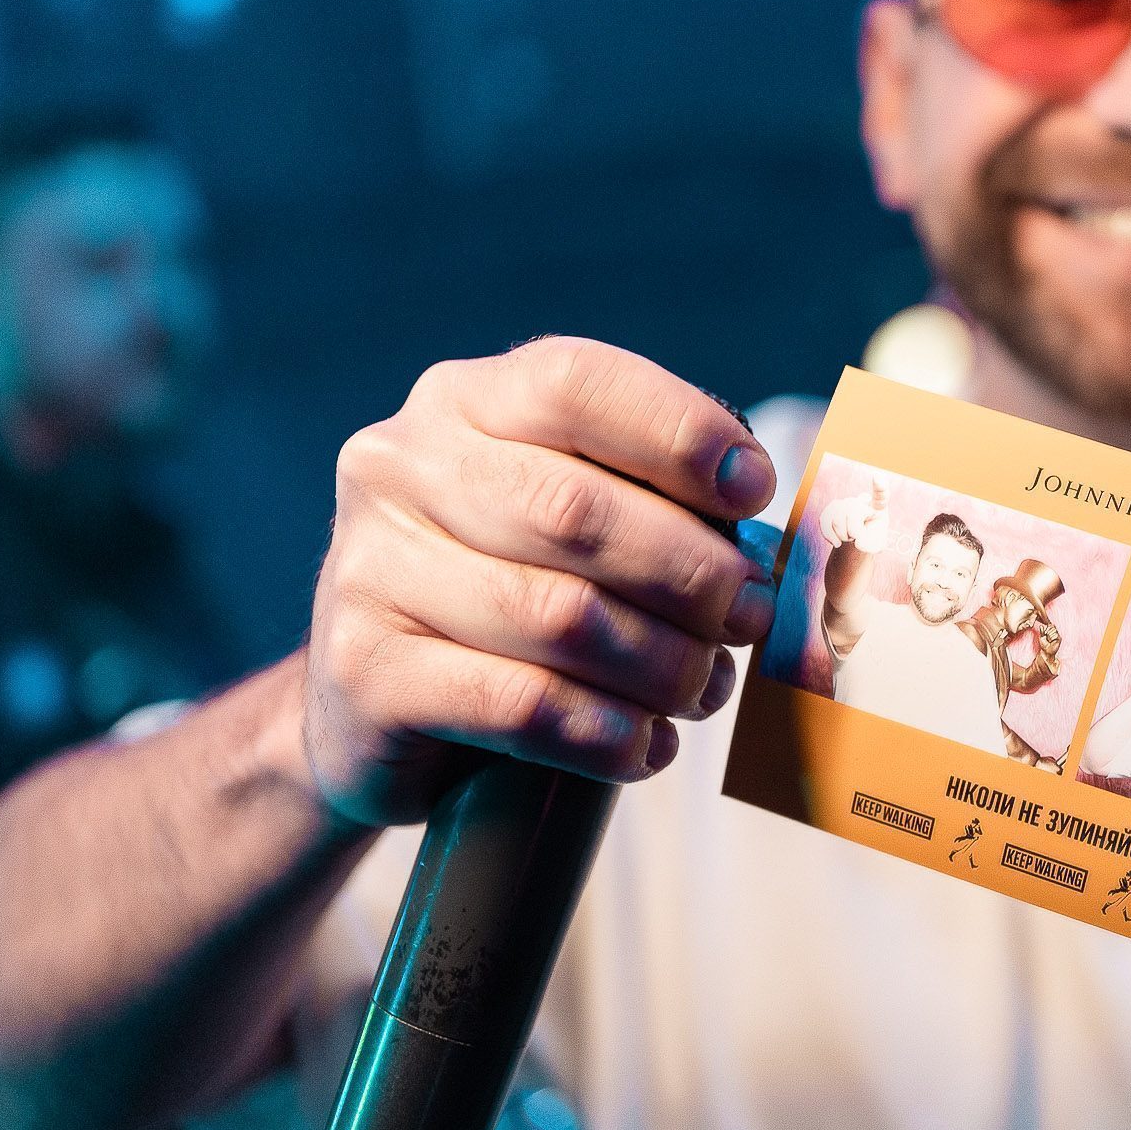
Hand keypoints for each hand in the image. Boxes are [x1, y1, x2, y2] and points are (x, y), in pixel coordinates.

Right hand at [301, 336, 778, 826]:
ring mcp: (369, 567)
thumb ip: (651, 506)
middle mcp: (400, 467)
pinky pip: (520, 704)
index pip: (578, 384)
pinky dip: (605, 732)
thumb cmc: (508, 599)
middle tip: (749, 618)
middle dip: (691, 573)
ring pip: (558, 616)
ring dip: (661, 664)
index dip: (681, 434)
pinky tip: (643, 746)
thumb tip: (766, 547)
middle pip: (577, 510)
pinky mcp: (364, 670)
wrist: (373, 712)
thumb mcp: (564, 524)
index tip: (755, 494)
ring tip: (704, 690)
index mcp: (463, 403)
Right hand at [820, 476, 891, 554]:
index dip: (879, 486)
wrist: (857, 539)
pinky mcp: (832, 508)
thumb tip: (858, 542)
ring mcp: (846, 502)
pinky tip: (836, 543)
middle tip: (857, 538)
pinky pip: (825, 519)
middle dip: (853, 531)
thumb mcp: (876, 544)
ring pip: (838, 517)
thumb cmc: (871, 539)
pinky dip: (829, 534)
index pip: (880, 495)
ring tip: (849, 537)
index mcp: (878, 506)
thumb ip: (871, 545)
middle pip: (853, 511)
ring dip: (843, 535)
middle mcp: (862, 500)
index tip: (877, 477)